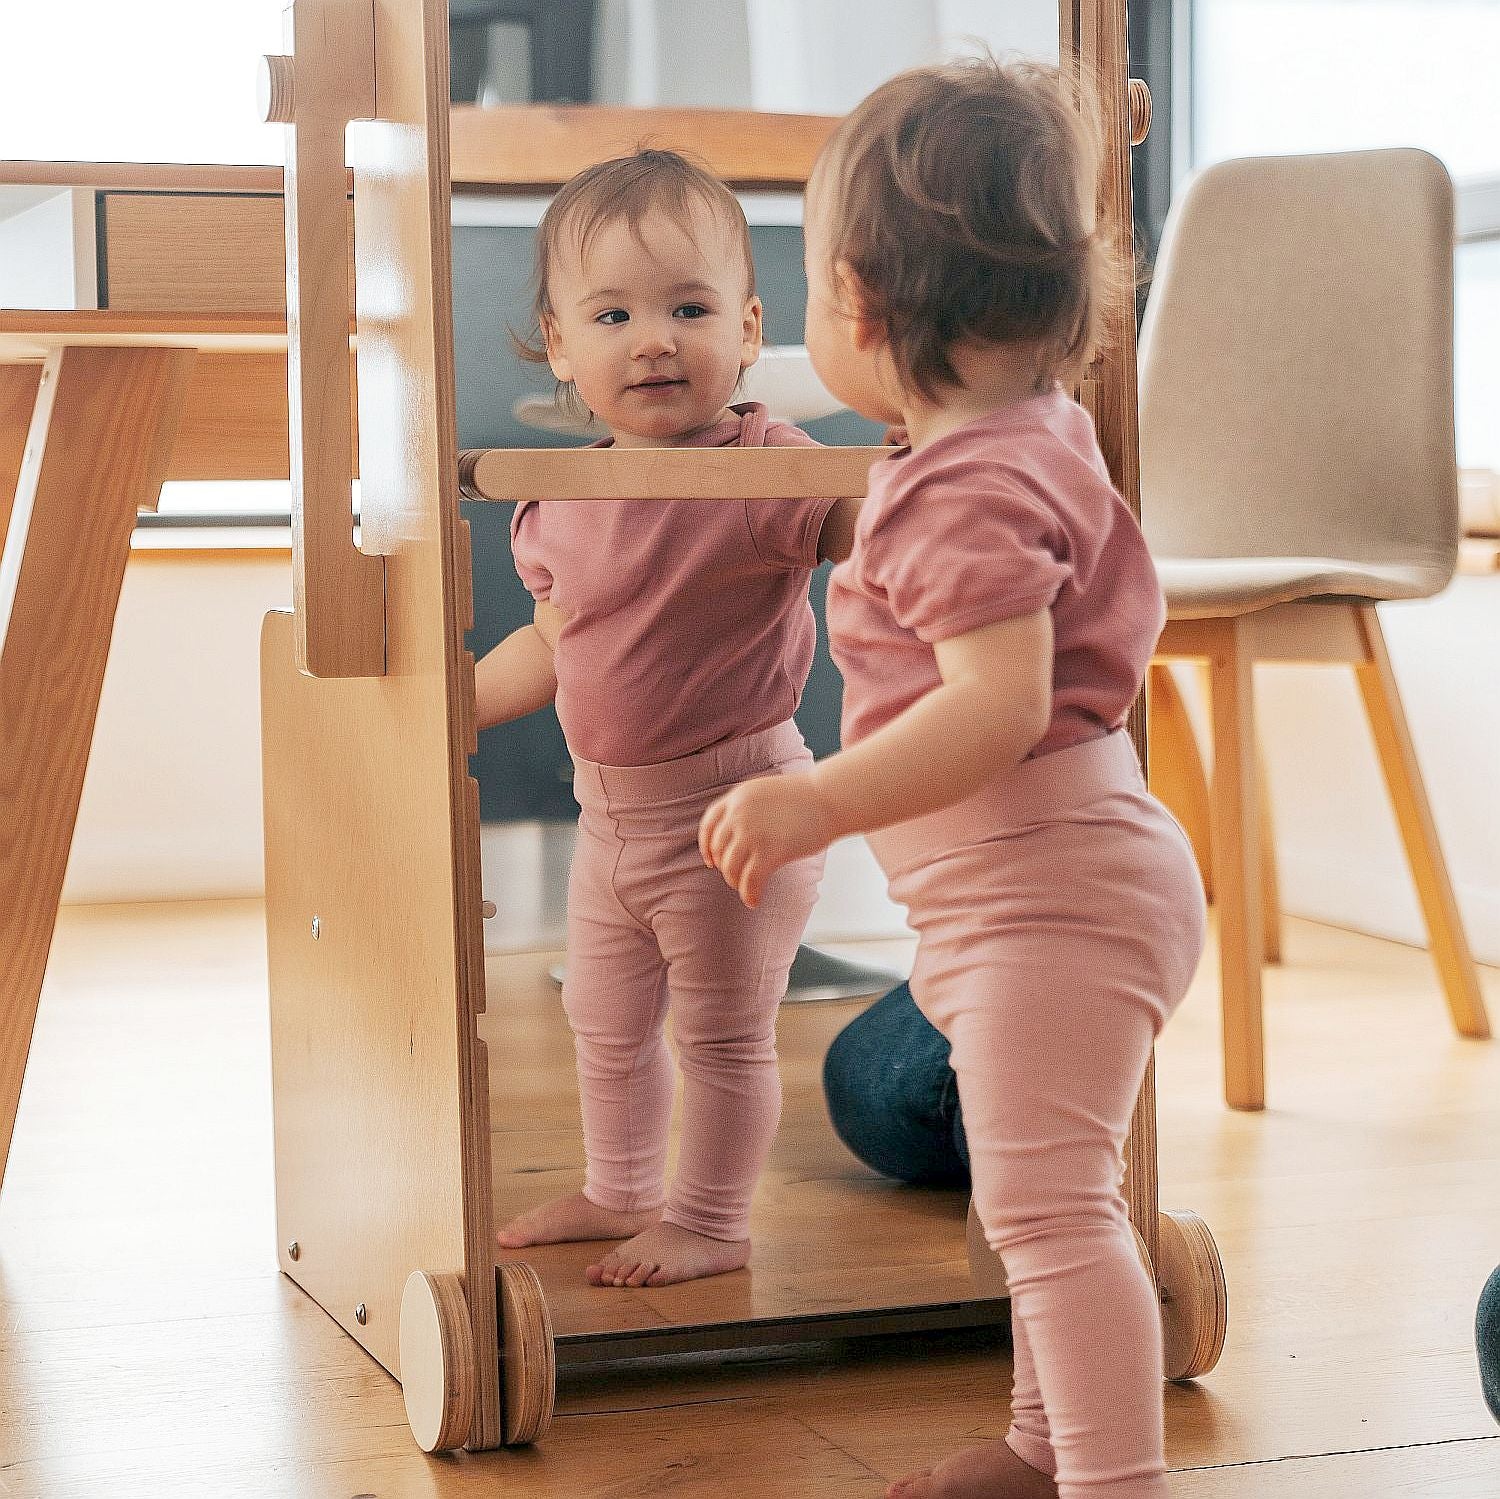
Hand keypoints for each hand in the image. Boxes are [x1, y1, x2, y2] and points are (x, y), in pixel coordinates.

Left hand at [699, 772, 834, 908]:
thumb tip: (739, 834)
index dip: (706, 846)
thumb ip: (749, 808)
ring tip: (747, 888)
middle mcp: (740, 814)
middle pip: (719, 849)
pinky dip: (749, 895)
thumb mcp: (767, 792)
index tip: (711, 860)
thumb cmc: (807, 797)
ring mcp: (753, 833)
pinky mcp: (770, 852)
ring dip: (736, 882)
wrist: (831, 798)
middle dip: (724, 866)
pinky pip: (749, 881)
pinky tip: (754, 901)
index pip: (709, 824)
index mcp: (738, 797)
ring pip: (730, 867)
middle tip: (736, 877)